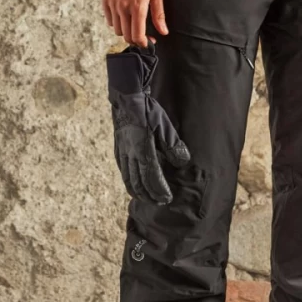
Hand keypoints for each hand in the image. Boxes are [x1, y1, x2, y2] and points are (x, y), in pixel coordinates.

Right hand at [102, 0, 167, 46]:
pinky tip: (124, 16)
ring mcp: (112, 5)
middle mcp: (123, 8)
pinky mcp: (105, 1)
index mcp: (138, 7)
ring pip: (117, 30)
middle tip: (143, 36)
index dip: (143, 43)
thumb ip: (159, 15)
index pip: (137, 36)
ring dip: (126, 31)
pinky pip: (109, 20)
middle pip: (126, 36)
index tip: (149, 42)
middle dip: (135, 39)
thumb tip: (163, 32)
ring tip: (133, 24)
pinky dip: (116, 22)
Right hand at [106, 43, 189, 204]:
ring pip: (128, 179)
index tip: (168, 198)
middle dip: (150, 195)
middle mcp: (131, 155)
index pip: (152, 178)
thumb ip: (174, 145)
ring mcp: (122, 153)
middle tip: (160, 202)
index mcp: (143, 150)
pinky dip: (129, 182)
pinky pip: (123, 171)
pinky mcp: (118, 150)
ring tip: (148, 198)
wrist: (126, 98)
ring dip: (139, 192)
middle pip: (139, 183)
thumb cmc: (148, 110)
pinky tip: (134, 185)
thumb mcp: (165, 125)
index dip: (160, 191)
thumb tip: (182, 161)